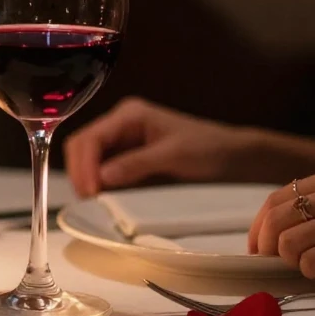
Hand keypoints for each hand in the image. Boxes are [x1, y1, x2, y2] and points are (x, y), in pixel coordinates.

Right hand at [63, 98, 255, 195]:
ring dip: (86, 177)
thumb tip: (100, 178)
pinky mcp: (128, 156)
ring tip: (92, 201)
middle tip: (87, 200)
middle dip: (80, 171)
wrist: (234, 156)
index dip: (85, 165)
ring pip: (88, 157)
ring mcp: (123, 140)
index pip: (91, 137)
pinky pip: (102, 168)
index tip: (89, 191)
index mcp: (129, 114)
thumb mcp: (174, 155)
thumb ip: (136, 164)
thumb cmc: (209, 149)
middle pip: (82, 145)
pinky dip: (97, 181)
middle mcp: (120, 123)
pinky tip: (101, 196)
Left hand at [247, 165, 314, 286]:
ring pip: (289, 242)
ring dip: (292, 262)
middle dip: (264, 246)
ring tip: (312, 268)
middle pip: (276, 218)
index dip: (260, 225)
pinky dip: (312, 273)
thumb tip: (282, 233)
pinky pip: (312, 262)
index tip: (258, 247)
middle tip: (270, 265)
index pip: (278, 197)